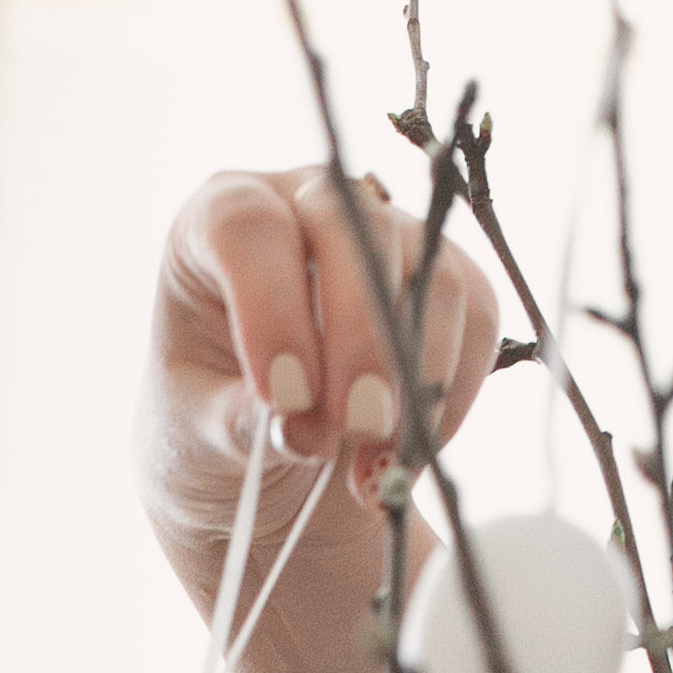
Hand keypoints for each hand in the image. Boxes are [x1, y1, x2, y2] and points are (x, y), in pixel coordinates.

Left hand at [136, 165, 500, 614]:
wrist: (263, 468)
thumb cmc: (208, 433)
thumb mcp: (197, 438)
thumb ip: (238, 426)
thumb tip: (298, 428)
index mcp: (216, 221)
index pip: (248, 229)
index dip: (271, 309)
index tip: (283, 399)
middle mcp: (306, 204)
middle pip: (356, 232)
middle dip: (362, 340)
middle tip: (355, 428)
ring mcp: (385, 229)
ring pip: (431, 275)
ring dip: (413, 380)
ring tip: (372, 466)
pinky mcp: (445, 275)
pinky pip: (475, 319)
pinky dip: (449, 396)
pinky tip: (403, 455)